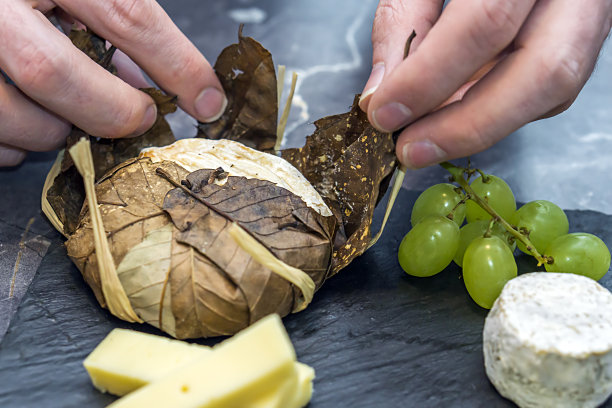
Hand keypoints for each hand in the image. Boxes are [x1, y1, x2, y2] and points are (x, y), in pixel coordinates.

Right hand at [0, 0, 226, 166]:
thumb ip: (109, 23)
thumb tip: (146, 83)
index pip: (125, 14)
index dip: (176, 64)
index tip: (208, 100)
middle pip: (54, 74)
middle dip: (111, 111)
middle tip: (138, 118)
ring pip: (19, 117)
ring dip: (58, 131)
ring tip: (63, 110)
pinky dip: (17, 145)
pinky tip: (21, 115)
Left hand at [359, 0, 611, 168]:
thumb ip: (403, 24)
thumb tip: (380, 96)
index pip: (485, 22)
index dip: (430, 78)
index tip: (385, 113)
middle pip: (542, 70)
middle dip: (467, 124)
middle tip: (411, 148)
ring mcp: (590, 13)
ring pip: (552, 88)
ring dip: (481, 126)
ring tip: (426, 140)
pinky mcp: (582, 39)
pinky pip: (547, 90)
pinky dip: (497, 110)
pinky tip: (456, 114)